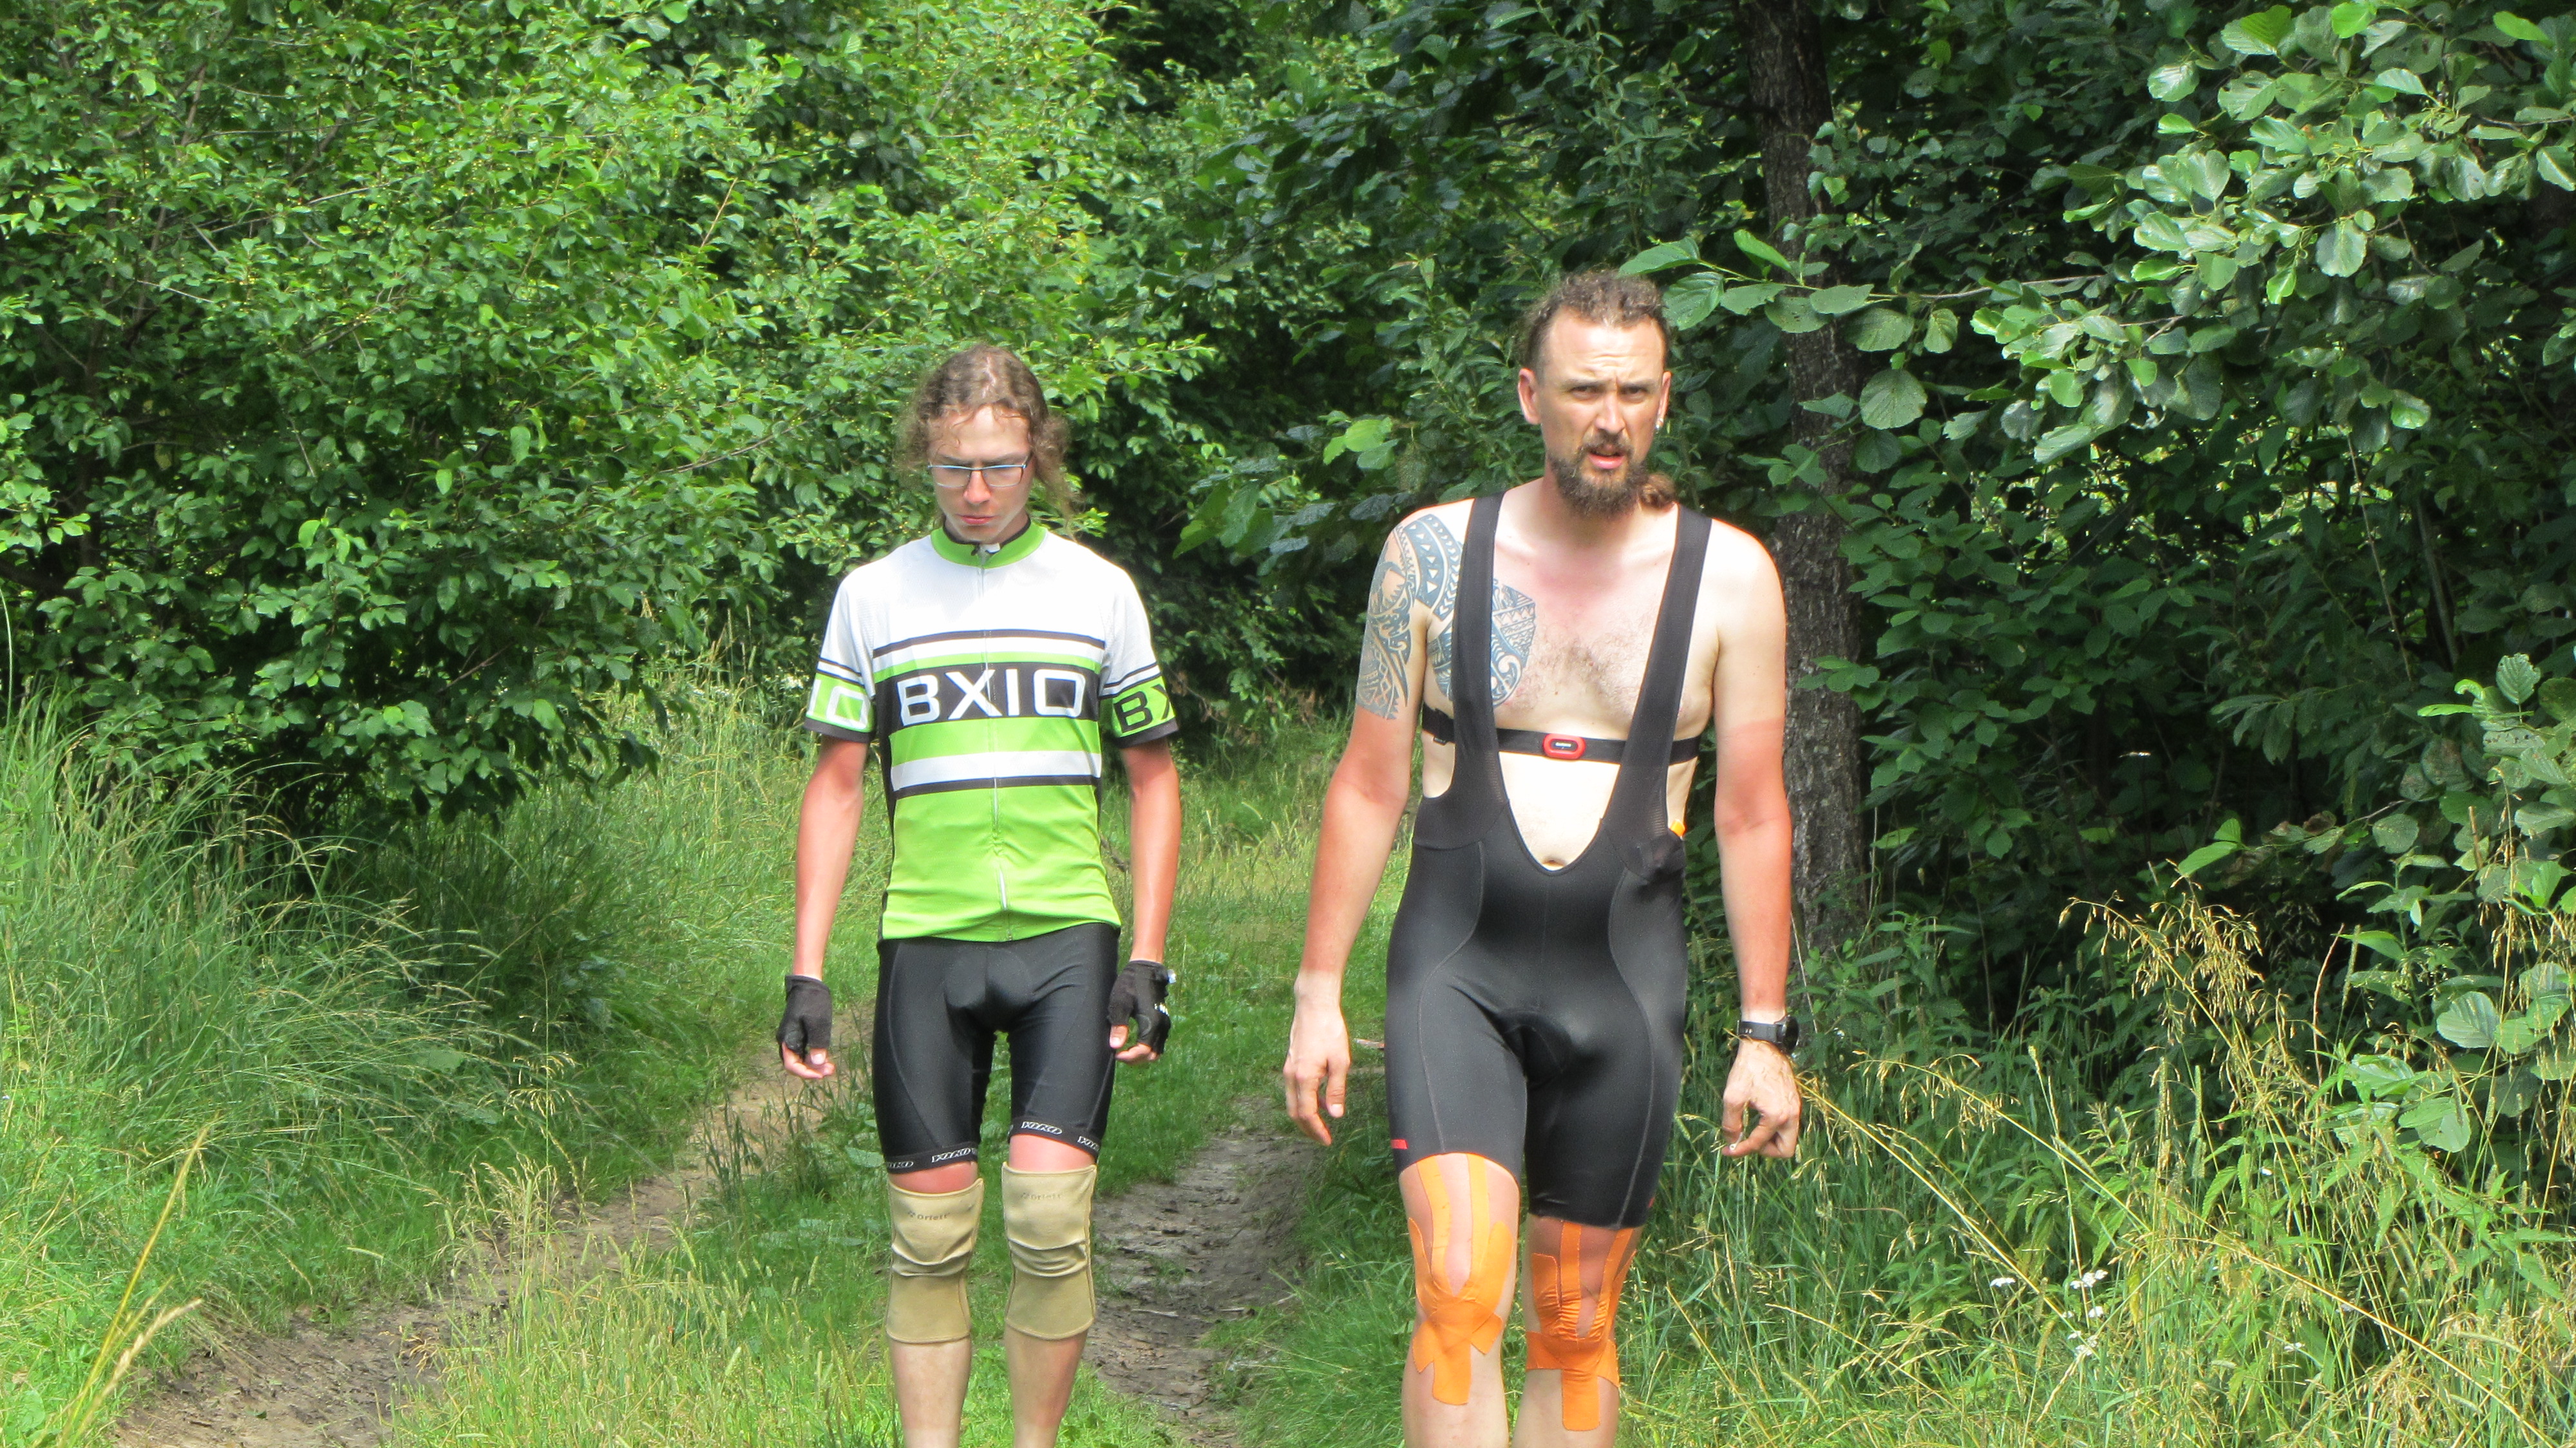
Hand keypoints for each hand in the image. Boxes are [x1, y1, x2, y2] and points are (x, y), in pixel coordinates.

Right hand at [778, 973, 833, 1079]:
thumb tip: (817, 1063)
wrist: (809, 983)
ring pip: (801, 1058)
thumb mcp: (817, 1023)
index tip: (821, 1076)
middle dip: (812, 1070)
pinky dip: (814, 1056)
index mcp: (787, 1039)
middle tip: (830, 1071)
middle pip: (796, 1064)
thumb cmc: (812, 1001)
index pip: (792, 1065)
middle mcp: (787, 1041)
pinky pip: (805, 1050)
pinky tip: (827, 1058)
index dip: (806, 1073)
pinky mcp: (799, 1033)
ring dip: (815, 1064)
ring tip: (831, 1067)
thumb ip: (816, 1043)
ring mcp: (793, 1037)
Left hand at [1107, 959, 1172, 1063]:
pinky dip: (1147, 1048)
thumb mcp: (1120, 1004)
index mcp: (1152, 1023)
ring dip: (1142, 1055)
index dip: (1129, 1057)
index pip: (1143, 1051)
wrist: (1146, 969)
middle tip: (1120, 1053)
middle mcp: (1162, 1026)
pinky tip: (1134, 1042)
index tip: (1116, 1054)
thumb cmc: (1130, 985)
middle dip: (1135, 1059)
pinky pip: (1159, 1043)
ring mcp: (1165, 1024)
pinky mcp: (1164, 1021)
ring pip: (1157, 1051)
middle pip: (1151, 1055)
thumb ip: (1119, 1026)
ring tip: (1126, 1049)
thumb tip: (1116, 1047)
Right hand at [1281, 998, 1350, 1144]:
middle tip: (1322, 1138)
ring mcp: (1288, 1069)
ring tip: (1323, 1122)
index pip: (1307, 1114)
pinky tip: (1319, 1099)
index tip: (1327, 1141)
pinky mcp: (1290, 1063)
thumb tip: (1335, 1114)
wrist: (1314, 1006)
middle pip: (1295, 1112)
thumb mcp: (1340, 1061)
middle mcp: (1291, 1076)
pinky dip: (1304, 1101)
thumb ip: (1336, 1090)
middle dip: (1308, 1128)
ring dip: (1306, 1115)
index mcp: (1304, 1078)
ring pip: (1292, 1102)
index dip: (1316, 1131)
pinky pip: (1294, 1090)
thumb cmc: (1329, 1031)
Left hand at [1720, 1040, 1799, 1157]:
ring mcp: (1795, 1108)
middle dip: (1765, 1150)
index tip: (1728, 1150)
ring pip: (1788, 1138)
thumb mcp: (1733, 1096)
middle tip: (1749, 1142)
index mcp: (1777, 1116)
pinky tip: (1759, 1119)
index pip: (1759, 1144)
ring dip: (1771, 1140)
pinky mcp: (1793, 1102)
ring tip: (1752, 1131)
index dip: (1741, 1150)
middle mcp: (1791, 1115)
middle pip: (1785, 1150)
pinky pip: (1788, 1125)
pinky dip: (1774, 1128)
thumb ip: (1731, 1123)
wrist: (1764, 1046)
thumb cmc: (1748, 1068)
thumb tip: (1733, 1141)